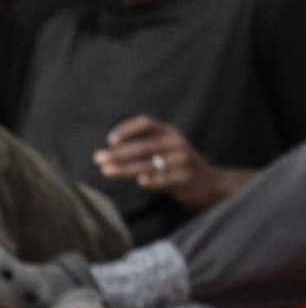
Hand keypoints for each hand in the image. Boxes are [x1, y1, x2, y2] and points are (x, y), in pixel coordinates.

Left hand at [93, 116, 235, 212]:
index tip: (110, 140)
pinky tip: (141, 181)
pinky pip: (167, 180)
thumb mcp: (164, 150)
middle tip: (98, 158)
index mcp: (169, 133)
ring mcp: (182, 161)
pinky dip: (154, 180)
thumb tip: (107, 152)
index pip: (147, 123)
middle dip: (118, 153)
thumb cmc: (177, 166)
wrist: (210, 184)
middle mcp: (176, 143)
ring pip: (150, 164)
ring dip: (125, 168)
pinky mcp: (186, 179)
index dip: (128, 129)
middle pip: (143, 146)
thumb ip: (141, 147)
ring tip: (106, 170)